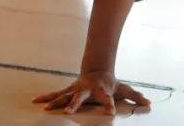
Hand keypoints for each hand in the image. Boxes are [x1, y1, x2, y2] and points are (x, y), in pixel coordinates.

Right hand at [33, 72, 149, 114]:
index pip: (107, 98)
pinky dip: (45, 97)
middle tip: (68, 112)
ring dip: (55, 102)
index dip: (109, 105)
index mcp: (101, 90)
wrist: (97, 70)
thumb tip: (148, 102)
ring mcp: (75, 89)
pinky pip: (55, 94)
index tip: (111, 112)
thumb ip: (135, 96)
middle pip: (80, 97)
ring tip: (45, 108)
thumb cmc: (111, 83)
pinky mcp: (68, 90)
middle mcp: (86, 89)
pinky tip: (35, 101)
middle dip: (74, 104)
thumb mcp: (124, 89)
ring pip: (64, 95)